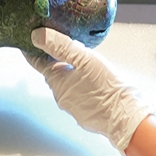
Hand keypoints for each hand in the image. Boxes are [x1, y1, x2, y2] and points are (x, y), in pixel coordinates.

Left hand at [26, 28, 154, 152]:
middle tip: (62, 45)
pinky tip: (95, 81)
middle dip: (56, 60)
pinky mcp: (86, 114)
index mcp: (57, 81)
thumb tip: (37, 36)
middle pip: (53, 73)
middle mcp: (61, 97)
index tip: (28, 40)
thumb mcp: (85, 60)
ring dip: (72, 74)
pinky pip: (79, 95)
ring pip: (68, 85)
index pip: (37, 62)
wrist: (127, 119)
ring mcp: (73, 108)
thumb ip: (61, 46)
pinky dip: (82, 85)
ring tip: (84, 62)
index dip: (33, 50)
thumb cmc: (108, 88)